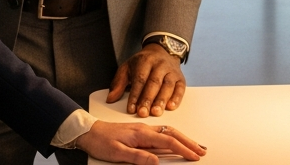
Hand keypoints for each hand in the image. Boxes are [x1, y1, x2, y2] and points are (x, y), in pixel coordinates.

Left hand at [75, 120, 204, 164]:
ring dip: (183, 138)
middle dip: (189, 142)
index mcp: (141, 133)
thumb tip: (157, 161)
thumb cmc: (100, 141)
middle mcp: (144, 129)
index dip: (183, 149)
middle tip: (202, 150)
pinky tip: (176, 140)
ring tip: (194, 145)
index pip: (168, 141)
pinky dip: (173, 136)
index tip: (195, 156)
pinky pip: (161, 132)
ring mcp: (143, 129)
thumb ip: (138, 157)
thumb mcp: (118, 153)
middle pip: (173, 134)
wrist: (88, 132)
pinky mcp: (139, 132)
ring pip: (169, 131)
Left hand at [106, 44, 186, 116]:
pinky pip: (180, 88)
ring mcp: (171, 71)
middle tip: (143, 113)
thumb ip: (119, 83)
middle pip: (154, 83)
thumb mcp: (127, 67)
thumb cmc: (143, 63)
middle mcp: (160, 65)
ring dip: (162, 100)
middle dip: (148, 99)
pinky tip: (171, 107)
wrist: (162, 51)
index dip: (135, 94)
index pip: (140, 79)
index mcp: (145, 61)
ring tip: (156, 112)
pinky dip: (177, 98)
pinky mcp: (181, 78)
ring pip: (167, 86)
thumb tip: (110, 99)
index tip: (131, 108)